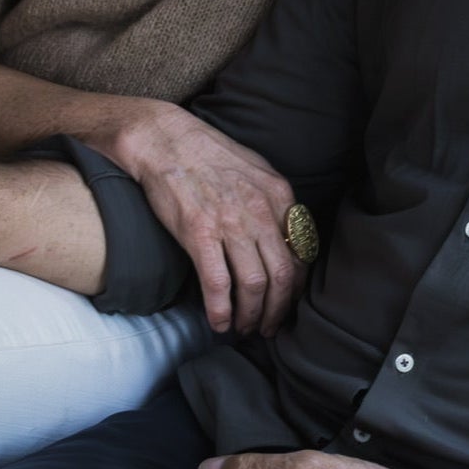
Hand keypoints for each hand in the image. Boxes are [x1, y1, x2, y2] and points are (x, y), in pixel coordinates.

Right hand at [110, 105, 303, 335]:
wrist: (167, 140)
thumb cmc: (209, 154)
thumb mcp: (256, 169)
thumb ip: (274, 202)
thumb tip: (287, 235)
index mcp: (278, 195)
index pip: (301, 253)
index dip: (296, 287)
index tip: (286, 302)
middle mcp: (260, 211)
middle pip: (283, 276)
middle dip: (278, 310)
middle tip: (269, 327)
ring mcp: (230, 223)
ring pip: (254, 285)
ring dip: (251, 316)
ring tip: (244, 327)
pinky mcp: (199, 234)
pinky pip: (217, 284)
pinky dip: (220, 311)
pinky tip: (218, 322)